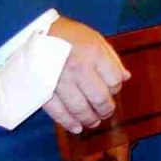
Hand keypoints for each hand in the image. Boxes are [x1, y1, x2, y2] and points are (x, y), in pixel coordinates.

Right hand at [43, 18, 128, 133]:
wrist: (34, 32)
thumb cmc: (69, 35)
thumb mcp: (95, 39)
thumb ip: (112, 59)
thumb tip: (126, 78)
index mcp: (94, 53)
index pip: (114, 80)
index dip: (116, 88)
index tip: (112, 89)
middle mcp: (79, 68)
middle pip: (99, 98)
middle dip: (106, 109)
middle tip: (106, 112)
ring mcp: (60, 81)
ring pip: (80, 108)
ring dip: (89, 119)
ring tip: (93, 122)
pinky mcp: (43, 90)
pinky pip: (58, 112)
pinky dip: (68, 122)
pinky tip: (76, 127)